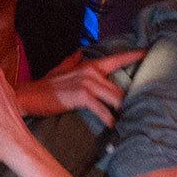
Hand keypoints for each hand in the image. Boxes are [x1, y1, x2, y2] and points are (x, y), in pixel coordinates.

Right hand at [15, 49, 145, 126]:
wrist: (30, 96)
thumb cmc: (47, 86)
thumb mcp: (60, 69)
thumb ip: (72, 60)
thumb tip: (78, 52)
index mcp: (89, 65)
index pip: (116, 59)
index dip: (132, 55)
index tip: (146, 52)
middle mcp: (91, 71)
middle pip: (119, 88)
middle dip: (127, 101)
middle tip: (134, 111)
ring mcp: (87, 83)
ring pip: (115, 98)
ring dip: (120, 111)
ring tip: (123, 120)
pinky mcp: (82, 96)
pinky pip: (102, 109)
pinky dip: (108, 119)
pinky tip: (110, 125)